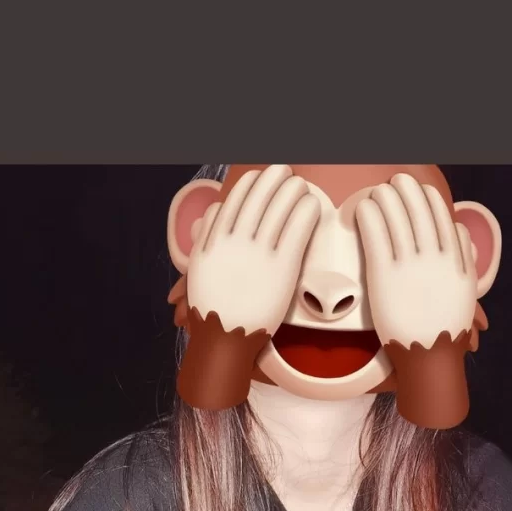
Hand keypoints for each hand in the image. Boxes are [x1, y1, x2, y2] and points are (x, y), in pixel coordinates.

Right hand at [187, 164, 320, 337]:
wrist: (225, 339)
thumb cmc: (214, 307)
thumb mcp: (200, 267)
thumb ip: (207, 237)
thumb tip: (216, 209)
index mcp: (216, 239)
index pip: (236, 199)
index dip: (251, 183)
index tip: (260, 176)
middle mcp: (236, 242)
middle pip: (259, 198)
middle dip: (274, 179)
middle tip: (286, 171)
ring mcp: (259, 254)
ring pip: (279, 210)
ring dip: (292, 191)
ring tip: (300, 184)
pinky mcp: (281, 268)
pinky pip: (296, 231)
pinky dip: (305, 213)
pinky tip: (311, 204)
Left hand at [355, 173, 477, 351]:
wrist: (429, 356)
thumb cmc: (444, 325)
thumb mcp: (464, 289)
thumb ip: (463, 256)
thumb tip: (458, 227)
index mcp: (453, 258)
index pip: (440, 215)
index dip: (426, 198)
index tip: (418, 190)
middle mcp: (433, 258)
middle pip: (417, 210)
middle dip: (405, 190)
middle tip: (393, 182)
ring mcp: (409, 266)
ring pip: (396, 218)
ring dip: (385, 198)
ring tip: (377, 191)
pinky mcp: (385, 277)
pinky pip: (377, 236)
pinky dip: (370, 217)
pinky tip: (364, 208)